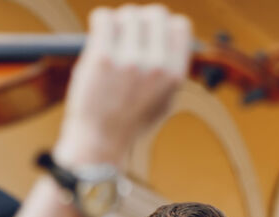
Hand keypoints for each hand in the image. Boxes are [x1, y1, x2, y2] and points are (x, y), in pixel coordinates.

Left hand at [53, 4, 191, 166]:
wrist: (100, 140)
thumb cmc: (131, 120)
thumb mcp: (164, 100)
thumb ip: (171, 69)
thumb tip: (174, 32)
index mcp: (175, 74)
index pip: (179, 25)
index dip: (163, 25)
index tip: (149, 35)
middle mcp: (156, 65)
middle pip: (154, 13)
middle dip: (140, 20)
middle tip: (126, 36)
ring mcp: (129, 61)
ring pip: (127, 14)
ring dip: (118, 23)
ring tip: (110, 41)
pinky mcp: (102, 58)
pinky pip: (104, 18)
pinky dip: (100, 21)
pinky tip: (98, 34)